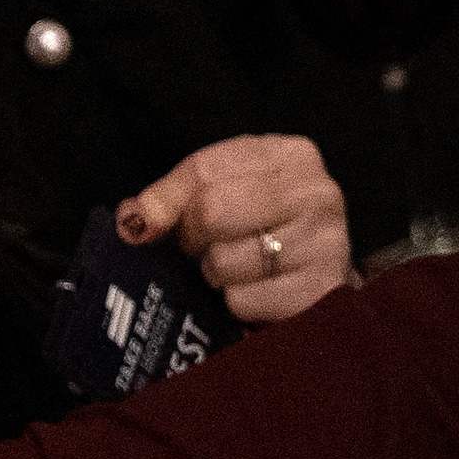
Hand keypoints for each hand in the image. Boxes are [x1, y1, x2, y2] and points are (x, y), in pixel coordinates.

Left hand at [112, 133, 354, 323]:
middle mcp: (317, 192)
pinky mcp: (320, 290)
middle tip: (206, 247)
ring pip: (223, 261)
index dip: (171, 201)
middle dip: (194, 238)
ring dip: (216, 274)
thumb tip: (132, 219)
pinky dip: (237, 303)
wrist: (316, 278)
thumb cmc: (263, 228)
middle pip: (211, 212)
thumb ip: (171, 198)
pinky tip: (258, 292)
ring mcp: (326, 242)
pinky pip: (242, 300)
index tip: (161, 220)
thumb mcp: (223, 192)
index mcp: (291, 155)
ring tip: (239, 269)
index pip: (204, 169)